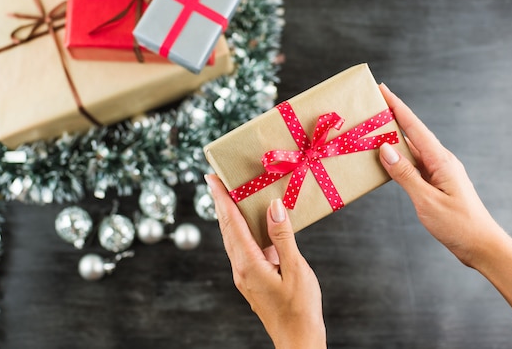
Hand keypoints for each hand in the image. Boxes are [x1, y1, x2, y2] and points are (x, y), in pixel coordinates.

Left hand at [205, 174, 326, 348]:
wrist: (298, 340)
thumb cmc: (300, 308)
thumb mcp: (296, 269)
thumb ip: (283, 237)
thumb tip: (273, 207)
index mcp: (249, 264)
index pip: (231, 223)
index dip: (221, 198)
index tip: (212, 179)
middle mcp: (241, 268)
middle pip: (227, 229)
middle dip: (220, 203)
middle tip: (215, 180)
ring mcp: (245, 275)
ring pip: (233, 238)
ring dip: (229, 216)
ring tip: (229, 196)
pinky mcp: (252, 279)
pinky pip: (243, 248)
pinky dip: (243, 230)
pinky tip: (253, 224)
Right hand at [377, 83, 502, 266]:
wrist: (481, 245)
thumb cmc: (458, 225)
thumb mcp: (427, 200)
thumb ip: (405, 175)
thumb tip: (386, 150)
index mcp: (441, 160)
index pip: (415, 127)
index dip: (398, 107)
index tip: (383, 90)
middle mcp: (441, 161)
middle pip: (412, 134)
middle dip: (393, 118)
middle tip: (372, 107)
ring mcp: (440, 172)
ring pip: (412, 150)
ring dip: (394, 140)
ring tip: (373, 131)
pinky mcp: (437, 183)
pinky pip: (414, 165)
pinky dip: (399, 160)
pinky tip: (387, 161)